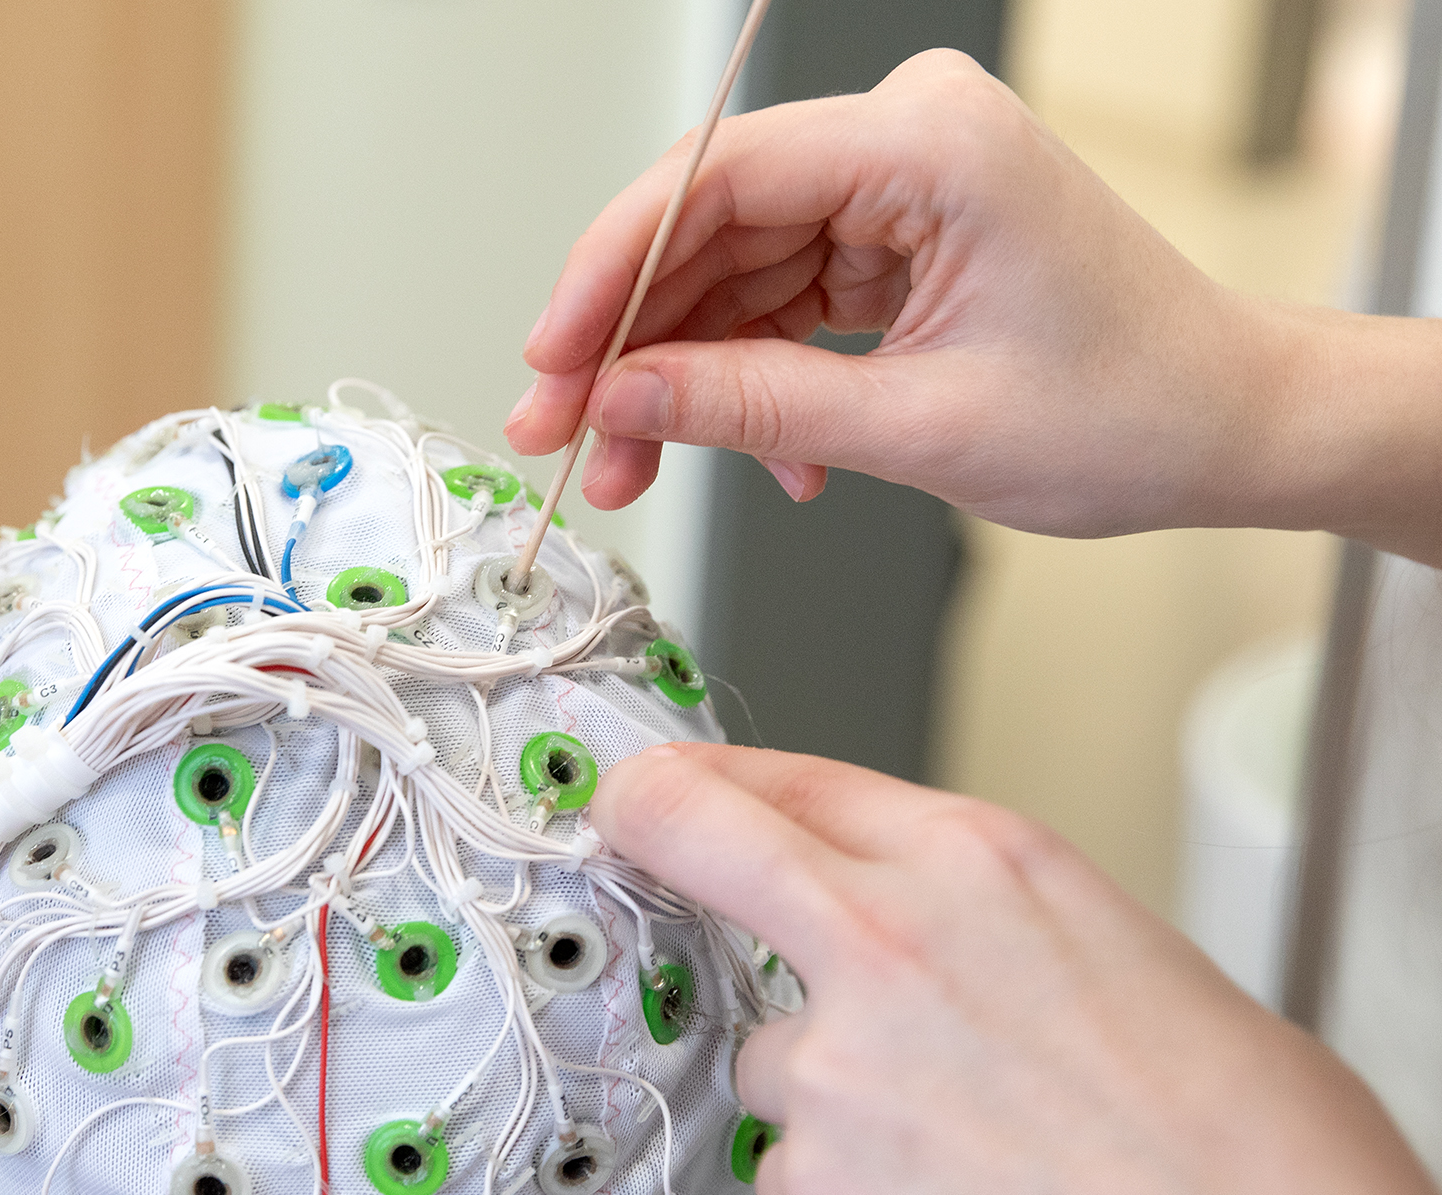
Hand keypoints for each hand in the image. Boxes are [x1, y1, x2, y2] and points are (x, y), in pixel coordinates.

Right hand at [504, 50, 1441, 564]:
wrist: (1230, 428)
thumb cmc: (1136, 408)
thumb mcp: (919, 426)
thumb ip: (752, 406)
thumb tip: (622, 401)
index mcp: (932, 143)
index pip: (719, 178)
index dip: (612, 269)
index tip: (553, 354)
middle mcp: (909, 140)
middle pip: (709, 224)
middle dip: (629, 340)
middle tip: (561, 428)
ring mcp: (899, 186)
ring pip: (730, 270)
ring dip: (674, 374)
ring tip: (629, 466)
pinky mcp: (896, 236)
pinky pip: (776, 297)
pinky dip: (745, 378)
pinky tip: (745, 455)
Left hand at [596, 743, 1441, 1194]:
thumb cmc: (1246, 1147)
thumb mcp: (1121, 956)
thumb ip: (990, 931)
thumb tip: (937, 950)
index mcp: (984, 863)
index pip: (800, 779)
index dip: (716, 782)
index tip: (667, 785)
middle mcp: (885, 939)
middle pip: (703, 841)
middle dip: (648, 821)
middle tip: (622, 823)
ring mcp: (832, 1060)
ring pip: (763, 1058)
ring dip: (824, 1102)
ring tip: (957, 1160)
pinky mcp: (807, 1178)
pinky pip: (785, 1176)